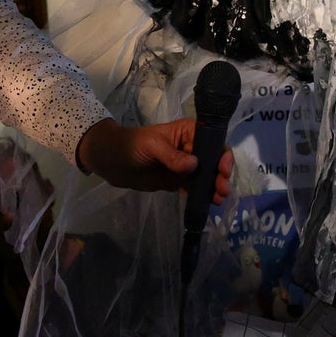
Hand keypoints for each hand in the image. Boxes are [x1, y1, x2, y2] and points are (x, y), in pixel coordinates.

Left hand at [76, 118, 233, 204]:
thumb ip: (173, 156)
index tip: (223, 169)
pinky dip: (200, 195)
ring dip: (214, 187)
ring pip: (207, 176)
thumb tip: (194, 165)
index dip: (221, 154)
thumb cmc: (133, 145)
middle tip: (222, 190)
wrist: (112, 162)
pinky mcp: (179, 180)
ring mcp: (186, 165)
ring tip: (217, 200)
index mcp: (189, 132)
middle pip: (214, 160)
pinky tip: (205, 204)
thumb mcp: (153, 146)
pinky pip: (194, 187)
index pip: (213, 141)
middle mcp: (192, 147)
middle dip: (221, 175)